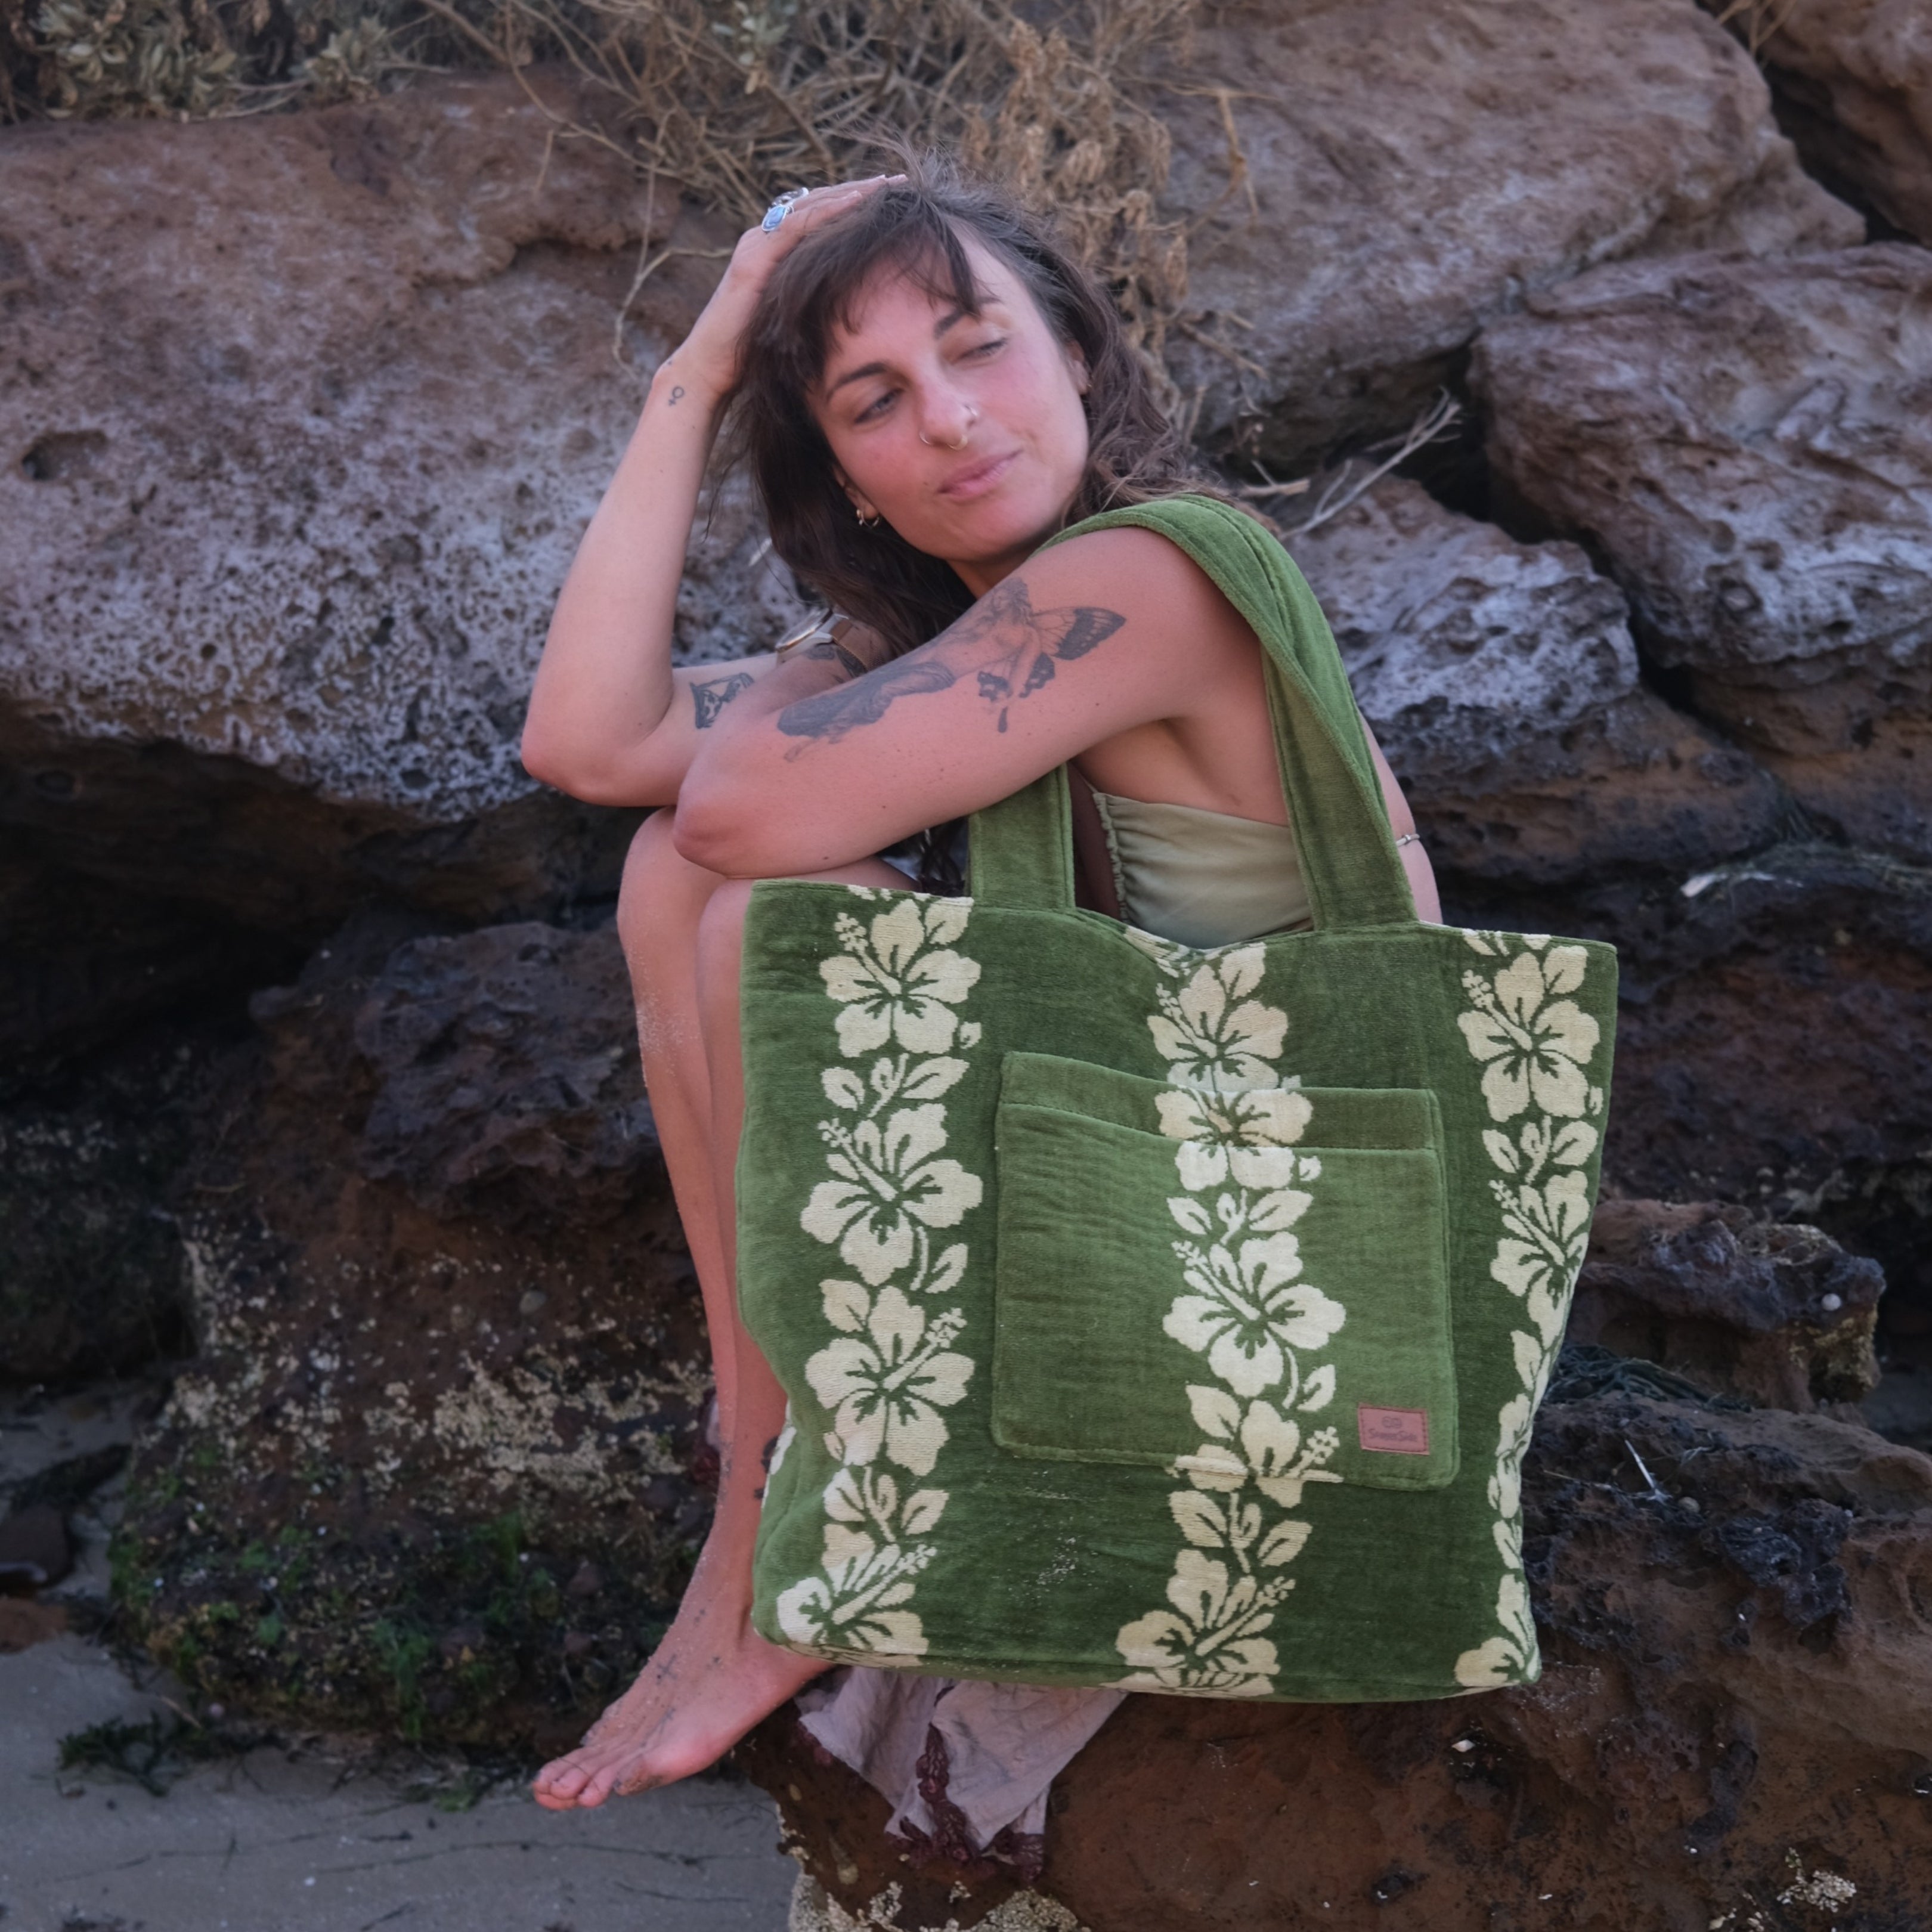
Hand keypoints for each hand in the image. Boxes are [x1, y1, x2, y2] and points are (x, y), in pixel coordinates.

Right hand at [666, 174, 906, 404]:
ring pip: (810, 206)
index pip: (819, 217)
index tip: (892, 199)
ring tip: (888, 184)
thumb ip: (813, 304)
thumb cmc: (753, 358)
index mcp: (775, 252)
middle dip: (859, 190)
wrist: (710, 372)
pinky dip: (828, 212)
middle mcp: (764, 240)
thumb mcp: (794, 322)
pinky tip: (858, 202)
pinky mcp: (753, 259)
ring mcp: (757, 245)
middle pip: (818, 203)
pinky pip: (795, 226)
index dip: (854, 204)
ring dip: (851, 192)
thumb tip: (851, 311)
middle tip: (898, 180)